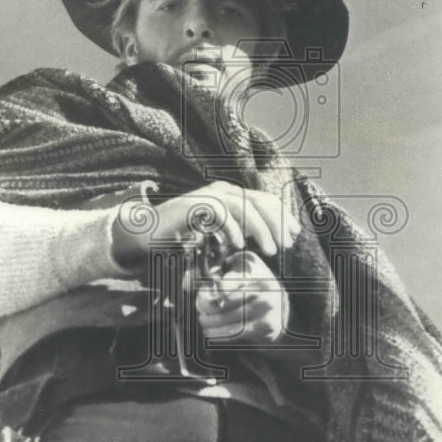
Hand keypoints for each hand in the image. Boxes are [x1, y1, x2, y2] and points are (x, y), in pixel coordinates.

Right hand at [111, 180, 298, 267]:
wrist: (147, 232)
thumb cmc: (183, 234)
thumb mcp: (217, 231)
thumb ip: (238, 228)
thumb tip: (266, 236)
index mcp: (229, 194)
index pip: (264, 200)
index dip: (282, 215)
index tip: (294, 235)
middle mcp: (221, 190)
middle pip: (258, 201)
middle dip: (277, 223)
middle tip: (286, 245)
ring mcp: (207, 196)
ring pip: (244, 207)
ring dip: (261, 229)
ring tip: (270, 251)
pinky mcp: (193, 205)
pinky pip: (220, 213)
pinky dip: (233, 229)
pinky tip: (239, 246)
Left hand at [194, 249, 288, 345]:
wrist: (278, 304)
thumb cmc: (247, 284)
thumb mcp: (232, 269)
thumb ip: (210, 272)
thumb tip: (185, 282)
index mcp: (250, 265)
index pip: (223, 282)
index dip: (207, 291)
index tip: (201, 295)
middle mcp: (263, 284)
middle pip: (221, 301)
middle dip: (204, 307)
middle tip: (200, 309)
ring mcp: (267, 305)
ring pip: (227, 318)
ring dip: (209, 323)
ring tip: (203, 321)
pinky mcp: (267, 325)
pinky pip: (236, 333)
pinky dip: (219, 335)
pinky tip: (211, 333)